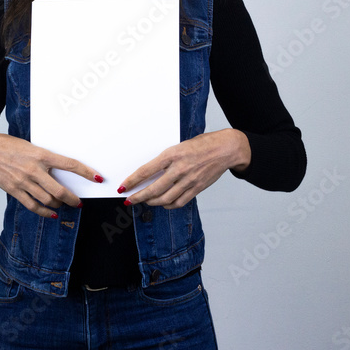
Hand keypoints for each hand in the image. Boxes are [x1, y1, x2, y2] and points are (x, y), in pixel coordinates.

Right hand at [0, 131, 102, 217]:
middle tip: (78, 202)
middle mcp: (34, 169)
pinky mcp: (15, 190)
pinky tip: (51, 214)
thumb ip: (44, 158)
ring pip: (48, 200)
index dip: (86, 172)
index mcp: (41, 155)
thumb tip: (60, 168)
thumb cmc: (8, 145)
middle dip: (72, 199)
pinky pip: (33, 205)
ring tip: (63, 205)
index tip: (97, 177)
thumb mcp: (31, 146)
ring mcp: (24, 182)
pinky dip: (44, 212)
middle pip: (60, 190)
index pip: (69, 164)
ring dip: (59, 205)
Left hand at [119, 129, 250, 208]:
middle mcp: (180, 168)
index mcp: (173, 154)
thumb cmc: (203, 144)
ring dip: (152, 202)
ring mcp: (189, 180)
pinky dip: (169, 205)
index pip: (146, 171)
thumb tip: (151, 172)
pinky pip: (179, 202)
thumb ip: (167, 159)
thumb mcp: (180, 146)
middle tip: (130, 199)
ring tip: (145, 201)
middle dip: (138, 196)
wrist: (226, 148)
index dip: (132, 181)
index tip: (124, 186)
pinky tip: (163, 203)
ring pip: (165, 199)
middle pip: (154, 189)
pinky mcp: (197, 188)